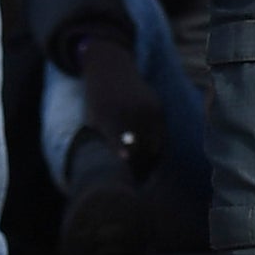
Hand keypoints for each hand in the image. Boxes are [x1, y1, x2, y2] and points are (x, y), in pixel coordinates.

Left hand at [72, 37, 162, 171]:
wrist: (111, 70)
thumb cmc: (96, 102)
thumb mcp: (93, 120)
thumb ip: (104, 141)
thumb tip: (112, 170)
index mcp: (111, 114)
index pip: (119, 135)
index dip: (123, 149)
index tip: (124, 161)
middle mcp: (133, 110)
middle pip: (140, 144)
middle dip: (138, 167)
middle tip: (133, 184)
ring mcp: (148, 108)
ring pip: (155, 143)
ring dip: (149, 161)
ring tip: (142, 177)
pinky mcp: (159, 108)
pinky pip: (161, 136)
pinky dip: (155, 149)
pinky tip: (149, 160)